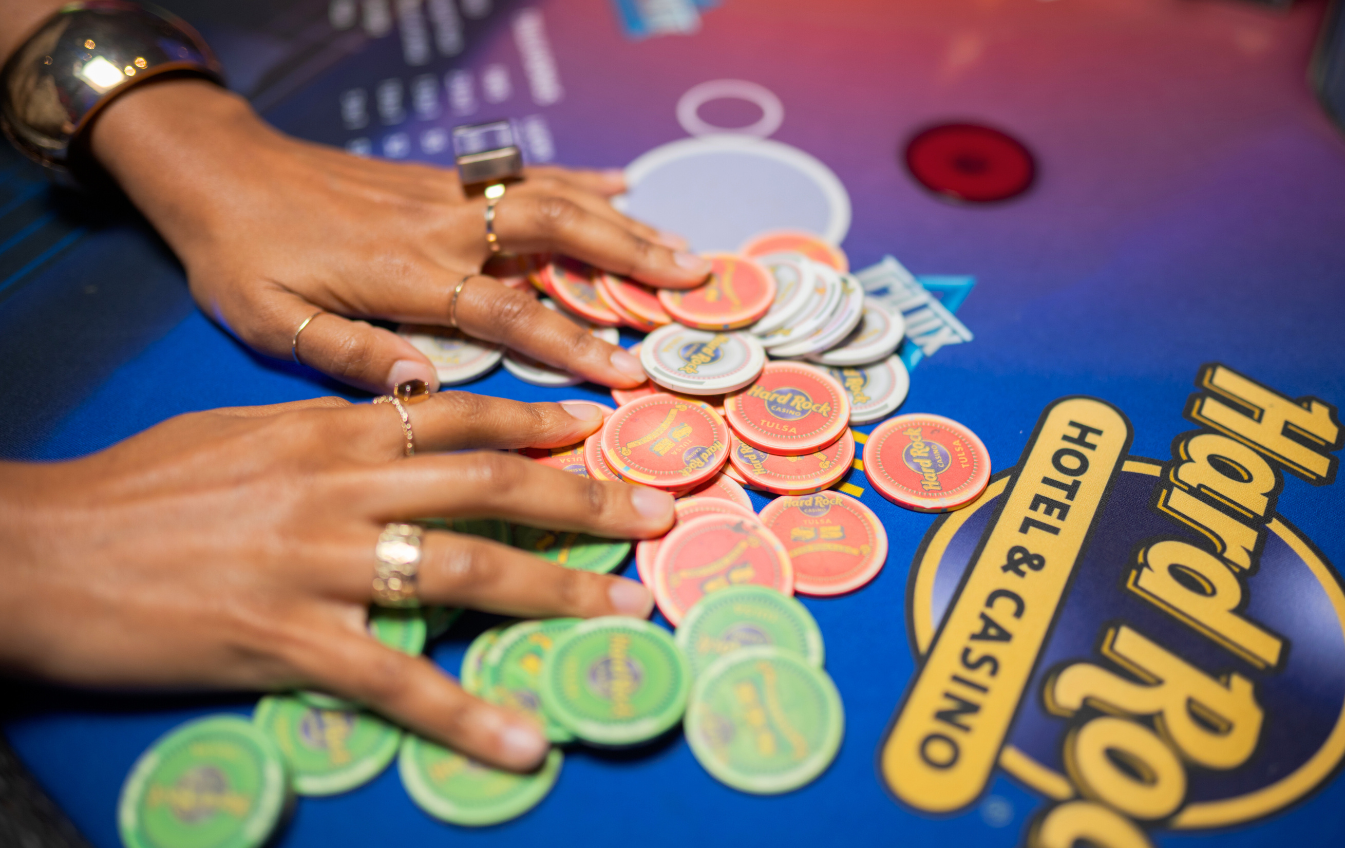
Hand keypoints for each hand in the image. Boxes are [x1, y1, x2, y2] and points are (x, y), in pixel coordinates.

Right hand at [0, 393, 674, 770]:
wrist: (44, 547)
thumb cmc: (140, 488)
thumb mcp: (245, 432)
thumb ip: (332, 429)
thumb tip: (403, 420)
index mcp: (330, 429)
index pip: (459, 415)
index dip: (536, 422)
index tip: (596, 430)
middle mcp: (339, 484)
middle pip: (489, 484)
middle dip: (583, 498)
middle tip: (655, 513)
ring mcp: (318, 561)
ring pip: (464, 567)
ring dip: (557, 591)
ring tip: (626, 607)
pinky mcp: (286, 639)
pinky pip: (395, 680)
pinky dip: (464, 715)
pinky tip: (522, 744)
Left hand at [88, 80, 708, 392]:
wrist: (215, 170)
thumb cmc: (241, 257)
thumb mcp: (272, 320)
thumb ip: (350, 354)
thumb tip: (424, 387)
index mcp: (404, 274)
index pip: (507, 311)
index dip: (570, 344)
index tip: (626, 375)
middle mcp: (439, 227)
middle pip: (554, 233)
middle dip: (628, 259)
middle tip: (692, 284)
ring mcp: (446, 196)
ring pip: (551, 199)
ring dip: (623, 221)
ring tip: (683, 248)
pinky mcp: (440, 178)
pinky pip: (523, 173)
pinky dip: (580, 178)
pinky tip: (624, 185)